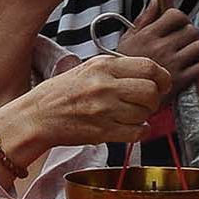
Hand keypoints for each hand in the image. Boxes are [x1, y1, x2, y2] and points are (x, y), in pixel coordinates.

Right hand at [0, 55, 171, 159]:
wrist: (36, 116)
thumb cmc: (61, 93)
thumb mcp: (88, 69)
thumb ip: (117, 69)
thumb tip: (149, 74)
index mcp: (103, 65)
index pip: (149, 67)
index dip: (162, 77)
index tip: (162, 84)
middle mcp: (105, 85)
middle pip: (151, 91)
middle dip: (155, 99)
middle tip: (147, 103)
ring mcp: (104, 109)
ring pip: (145, 113)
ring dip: (145, 116)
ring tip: (132, 115)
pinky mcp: (102, 131)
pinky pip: (137, 132)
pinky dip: (140, 132)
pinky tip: (131, 128)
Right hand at [119, 0, 198, 96]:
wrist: (121, 95)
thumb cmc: (124, 67)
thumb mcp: (127, 40)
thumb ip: (143, 20)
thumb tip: (155, 3)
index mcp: (148, 35)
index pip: (176, 15)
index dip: (181, 18)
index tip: (179, 24)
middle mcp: (161, 48)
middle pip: (191, 31)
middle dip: (190, 34)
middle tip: (185, 41)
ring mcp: (172, 64)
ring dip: (198, 50)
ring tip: (190, 54)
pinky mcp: (180, 81)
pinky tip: (193, 67)